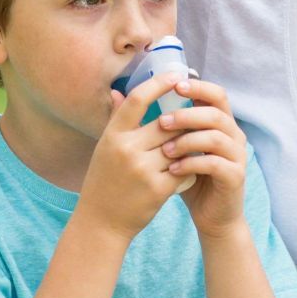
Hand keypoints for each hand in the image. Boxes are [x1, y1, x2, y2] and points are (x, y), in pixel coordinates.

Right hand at [80, 72, 196, 239]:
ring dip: (189, 146)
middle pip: (167, 123)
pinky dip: (190, 170)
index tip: (176, 75)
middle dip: (183, 122)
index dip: (159, 83)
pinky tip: (189, 171)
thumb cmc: (104, 181)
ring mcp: (143, 169)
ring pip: (180, 146)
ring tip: (193, 147)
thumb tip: (117, 91)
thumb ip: (115, 120)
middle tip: (195, 118)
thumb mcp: (105, 148)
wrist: (101, 222)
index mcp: (113, 135)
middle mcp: (127, 149)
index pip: (137, 99)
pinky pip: (185, 170)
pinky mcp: (158, 189)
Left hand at [156, 79, 246, 236]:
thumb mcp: (169, 146)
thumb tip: (117, 93)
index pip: (215, 94)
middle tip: (162, 122)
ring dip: (188, 140)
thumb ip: (149, 119)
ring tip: (164, 150)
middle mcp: (233, 134)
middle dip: (187, 115)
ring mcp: (237, 155)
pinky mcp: (234, 176)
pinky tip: (173, 169)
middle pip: (216, 112)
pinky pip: (215, 163)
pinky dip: (192, 164)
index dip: (197, 86)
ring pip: (216, 136)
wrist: (211, 215)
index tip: (173, 85)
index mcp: (220, 122)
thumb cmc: (188, 177)